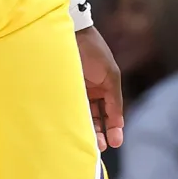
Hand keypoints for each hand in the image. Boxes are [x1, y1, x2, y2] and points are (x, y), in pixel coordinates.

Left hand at [78, 25, 125, 150]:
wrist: (71, 32)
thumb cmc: (94, 51)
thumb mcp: (110, 75)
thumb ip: (114, 99)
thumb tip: (117, 122)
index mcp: (104, 88)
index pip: (110, 113)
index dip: (113, 128)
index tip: (115, 142)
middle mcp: (90, 92)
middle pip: (96, 117)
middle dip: (99, 132)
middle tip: (100, 147)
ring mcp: (75, 91)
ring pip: (82, 115)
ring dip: (87, 129)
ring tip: (90, 143)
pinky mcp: (60, 89)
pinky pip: (68, 107)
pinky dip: (73, 119)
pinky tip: (76, 130)